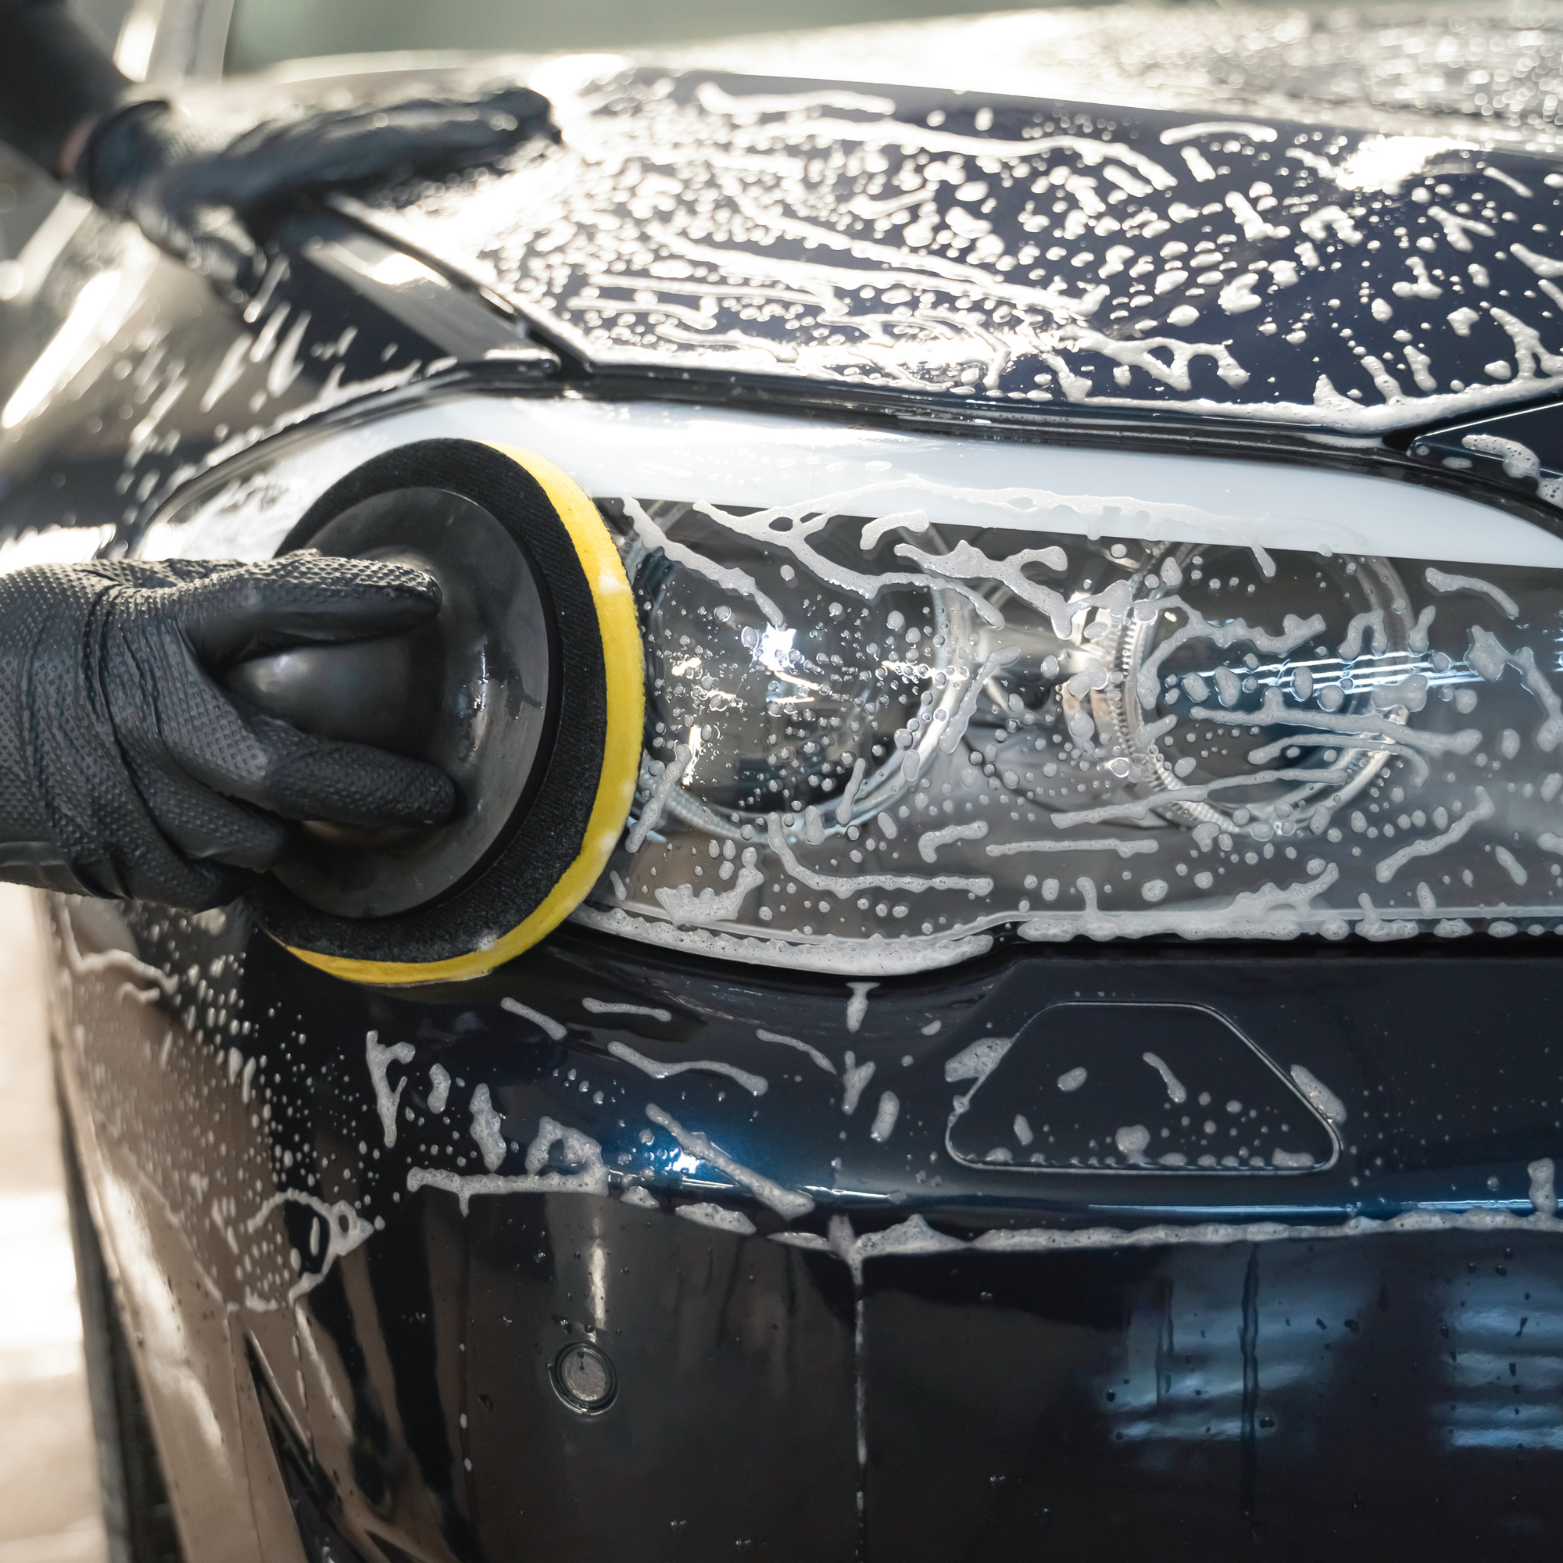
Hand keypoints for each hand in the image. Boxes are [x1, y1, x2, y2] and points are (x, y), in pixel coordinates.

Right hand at [0, 554, 455, 908]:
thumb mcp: (110, 594)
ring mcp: (118, 800)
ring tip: (352, 823)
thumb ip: (209, 598)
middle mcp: (139, 718)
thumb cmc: (22, 645)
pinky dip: (245, 872)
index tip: (422, 599)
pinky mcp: (105, 860)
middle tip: (437, 798)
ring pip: (253, 844)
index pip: (267, 603)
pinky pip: (209, 886)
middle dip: (374, 790)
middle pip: (281, 771)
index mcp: (143, 632)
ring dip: (308, 837)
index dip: (351, 601)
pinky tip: (260, 849)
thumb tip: (321, 588)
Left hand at [76, 84, 550, 290]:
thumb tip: (253, 287)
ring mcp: (334, 126)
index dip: (446, 134)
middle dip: (485, 116)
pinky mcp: (335, 133)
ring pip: (417, 112)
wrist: (142, 145)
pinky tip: (479, 119)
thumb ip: (225, 257)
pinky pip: (401, 120)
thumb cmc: (171, 192)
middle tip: (548, 119)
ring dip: (475, 110)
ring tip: (534, 112)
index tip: (500, 133)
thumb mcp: (192, 230)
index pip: (391, 138)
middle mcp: (329, 128)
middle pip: (421, 116)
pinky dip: (444, 116)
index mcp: (306, 150)